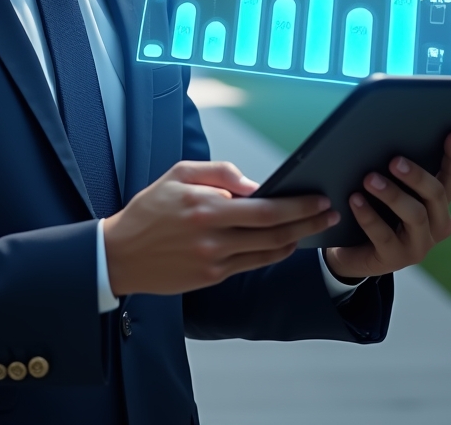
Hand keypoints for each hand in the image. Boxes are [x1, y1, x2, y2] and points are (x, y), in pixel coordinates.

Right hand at [102, 160, 338, 296]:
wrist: (121, 254)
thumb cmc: (150, 208)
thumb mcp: (179, 174)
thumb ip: (220, 173)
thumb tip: (256, 185)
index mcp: (207, 207)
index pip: (266, 208)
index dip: (298, 206)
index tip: (318, 198)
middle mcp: (214, 237)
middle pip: (275, 233)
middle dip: (308, 222)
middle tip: (329, 213)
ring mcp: (214, 261)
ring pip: (268, 252)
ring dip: (296, 240)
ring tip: (313, 228)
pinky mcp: (211, 278)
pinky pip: (251, 265)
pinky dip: (273, 254)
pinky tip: (284, 243)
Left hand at [323, 131, 450, 281]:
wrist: (352, 252)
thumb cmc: (375, 211)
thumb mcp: (389, 192)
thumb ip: (396, 173)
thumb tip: (388, 137)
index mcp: (438, 205)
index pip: (450, 177)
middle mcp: (436, 225)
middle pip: (435, 195)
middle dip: (416, 176)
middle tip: (393, 160)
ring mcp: (419, 245)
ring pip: (414, 215)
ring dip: (392, 194)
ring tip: (369, 179)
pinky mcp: (395, 259)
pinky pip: (383, 235)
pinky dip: (369, 215)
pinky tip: (355, 200)